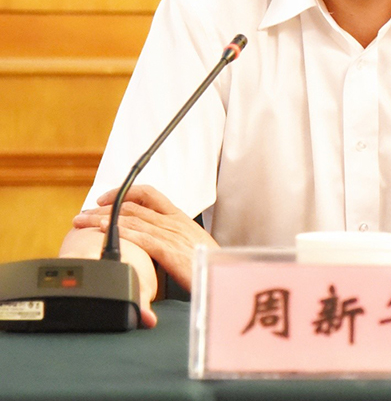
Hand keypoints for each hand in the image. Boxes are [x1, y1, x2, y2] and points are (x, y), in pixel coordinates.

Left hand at [73, 184, 217, 295]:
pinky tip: (104, 233)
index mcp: (179, 219)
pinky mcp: (169, 250)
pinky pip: (141, 237)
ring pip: (132, 219)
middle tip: (84, 213)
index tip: (105, 200)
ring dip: (103, 219)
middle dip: (104, 207)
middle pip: (134, 206)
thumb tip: (154, 248)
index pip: (149, 195)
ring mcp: (171, 234)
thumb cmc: (210, 266)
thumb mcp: (191, 247)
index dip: (124, 194)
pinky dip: (120, 232)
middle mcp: (173, 221)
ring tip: (83, 222)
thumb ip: (173, 242)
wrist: (226, 276)